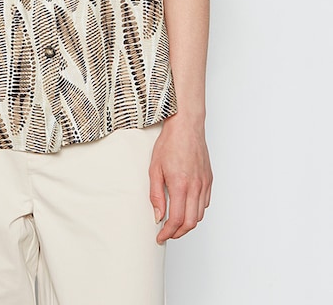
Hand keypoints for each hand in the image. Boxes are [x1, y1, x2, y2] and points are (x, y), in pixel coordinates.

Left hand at [149, 116, 212, 243]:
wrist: (186, 126)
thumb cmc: (169, 144)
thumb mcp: (154, 168)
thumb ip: (156, 194)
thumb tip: (158, 216)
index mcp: (180, 185)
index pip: (176, 220)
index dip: (168, 233)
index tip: (160, 236)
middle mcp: (195, 187)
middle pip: (190, 222)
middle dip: (178, 233)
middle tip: (167, 234)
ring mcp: (204, 184)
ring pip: (199, 215)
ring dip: (187, 223)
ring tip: (175, 222)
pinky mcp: (209, 179)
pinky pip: (205, 203)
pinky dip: (195, 211)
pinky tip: (185, 207)